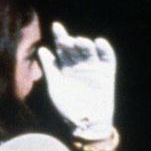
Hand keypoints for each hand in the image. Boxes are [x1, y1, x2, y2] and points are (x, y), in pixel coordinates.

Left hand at [38, 21, 115, 141]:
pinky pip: (108, 59)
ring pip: (90, 52)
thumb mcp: (54, 87)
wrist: (85, 124)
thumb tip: (42, 49)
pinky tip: (99, 42)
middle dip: (72, 42)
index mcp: (65, 68)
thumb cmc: (66, 108)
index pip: (62, 48)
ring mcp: (93, 69)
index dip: (60, 36)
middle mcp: (79, 66)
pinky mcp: (107, 75)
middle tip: (67, 40)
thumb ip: (50, 68)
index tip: (56, 26)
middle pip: (76, 48)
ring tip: (80, 41)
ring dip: (86, 45)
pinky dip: (105, 51)